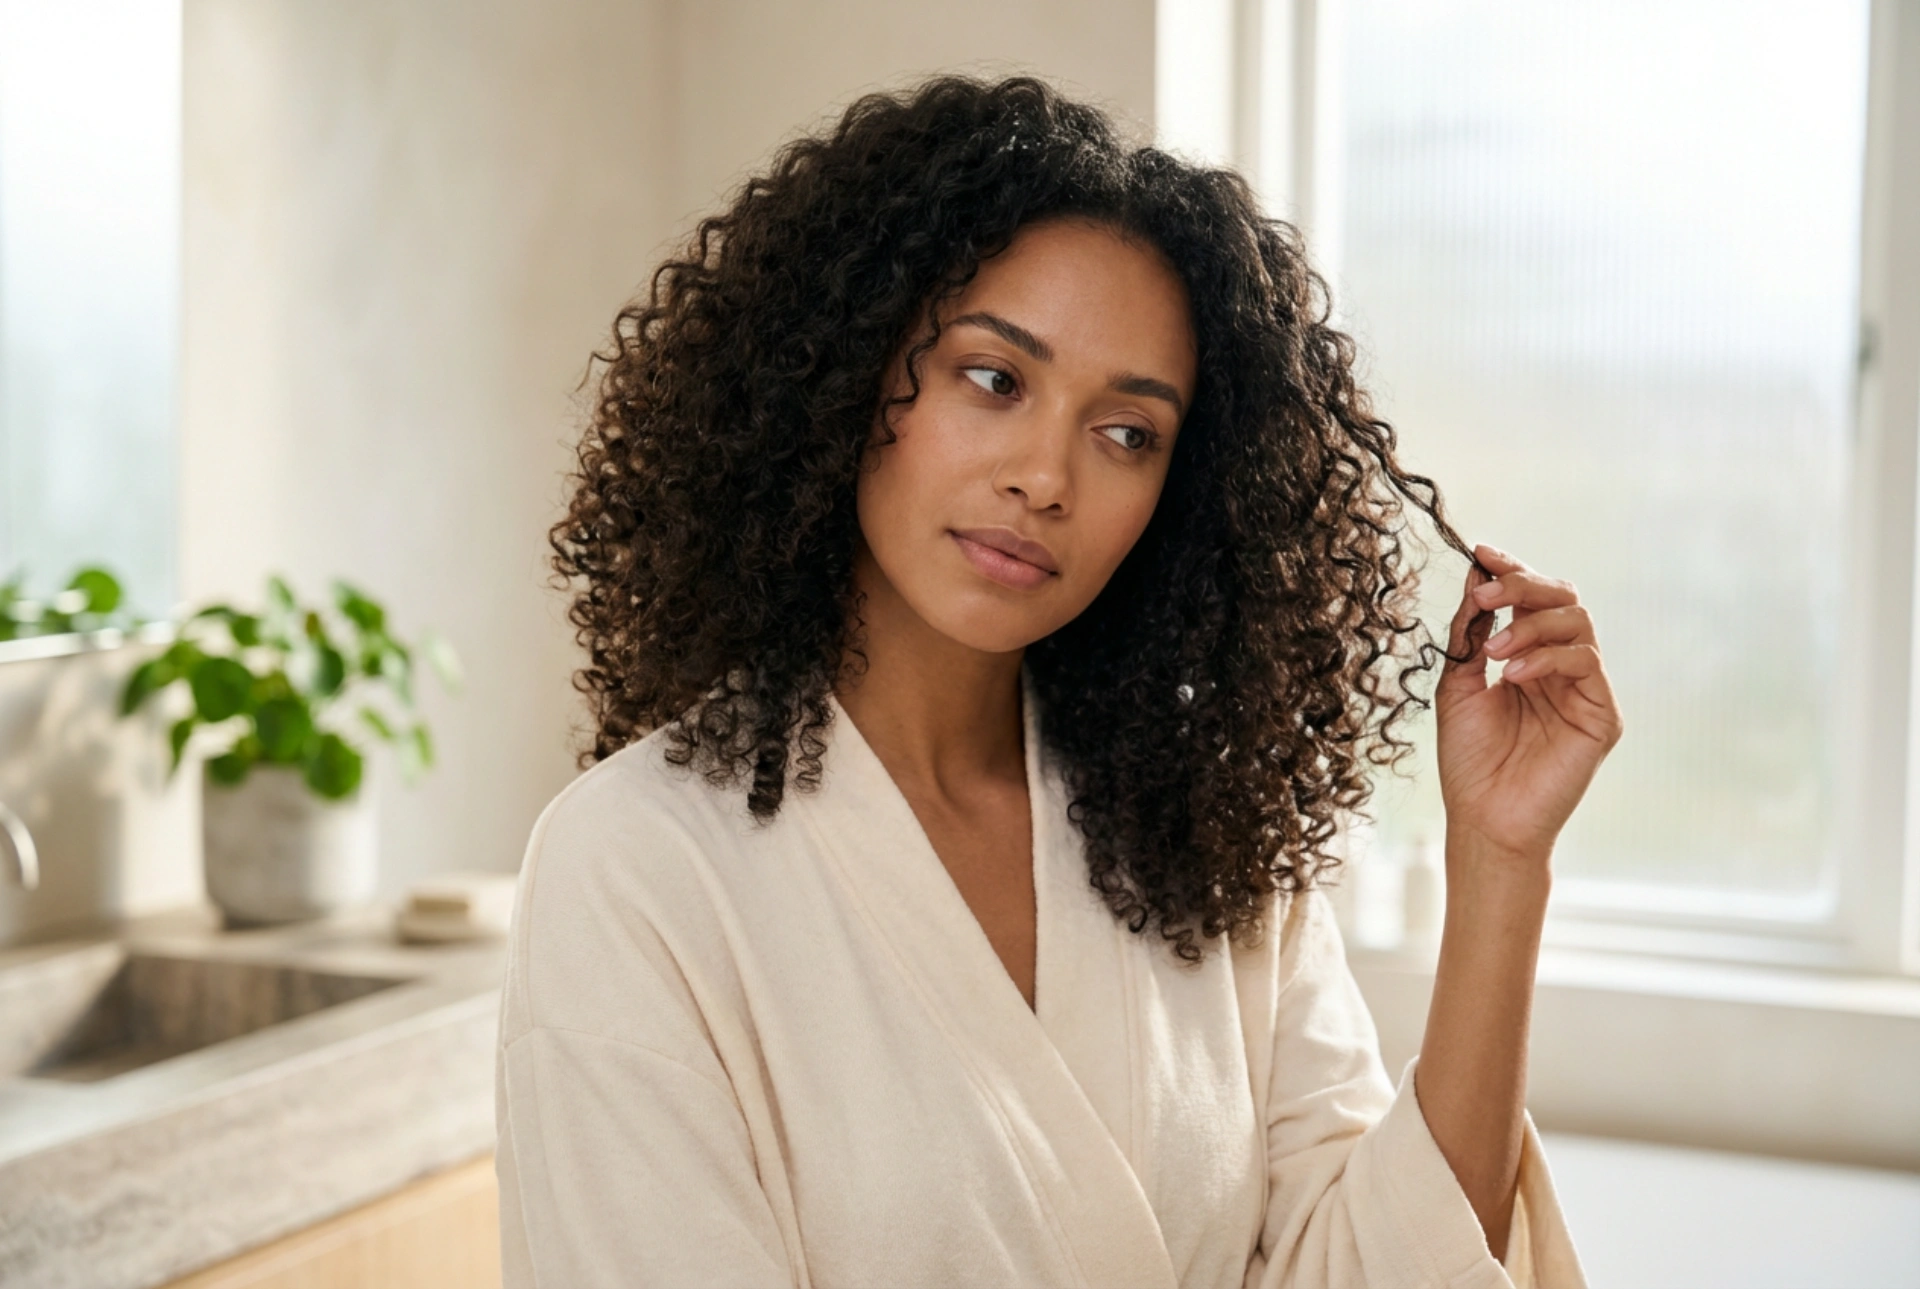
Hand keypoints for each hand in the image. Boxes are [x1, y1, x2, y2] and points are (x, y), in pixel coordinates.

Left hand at [1434, 544, 1623, 869]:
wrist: (1482, 819)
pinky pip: (1586, 662)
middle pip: (1563, 599)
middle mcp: (1562, 668)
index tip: (1481, 552)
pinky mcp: (1603, 715)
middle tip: (1487, 594)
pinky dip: (1548, 657)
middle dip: (1523, 586)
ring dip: (1532, 623)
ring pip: (1578, 623)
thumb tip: (1476, 573)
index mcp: (1529, 659)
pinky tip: (1514, 674)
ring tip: (1495, 652)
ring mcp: (1585, 690)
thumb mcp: (1458, 683)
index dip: (1511, 570)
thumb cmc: (1469, 760)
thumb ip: (1470, 631)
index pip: (1532, 600)